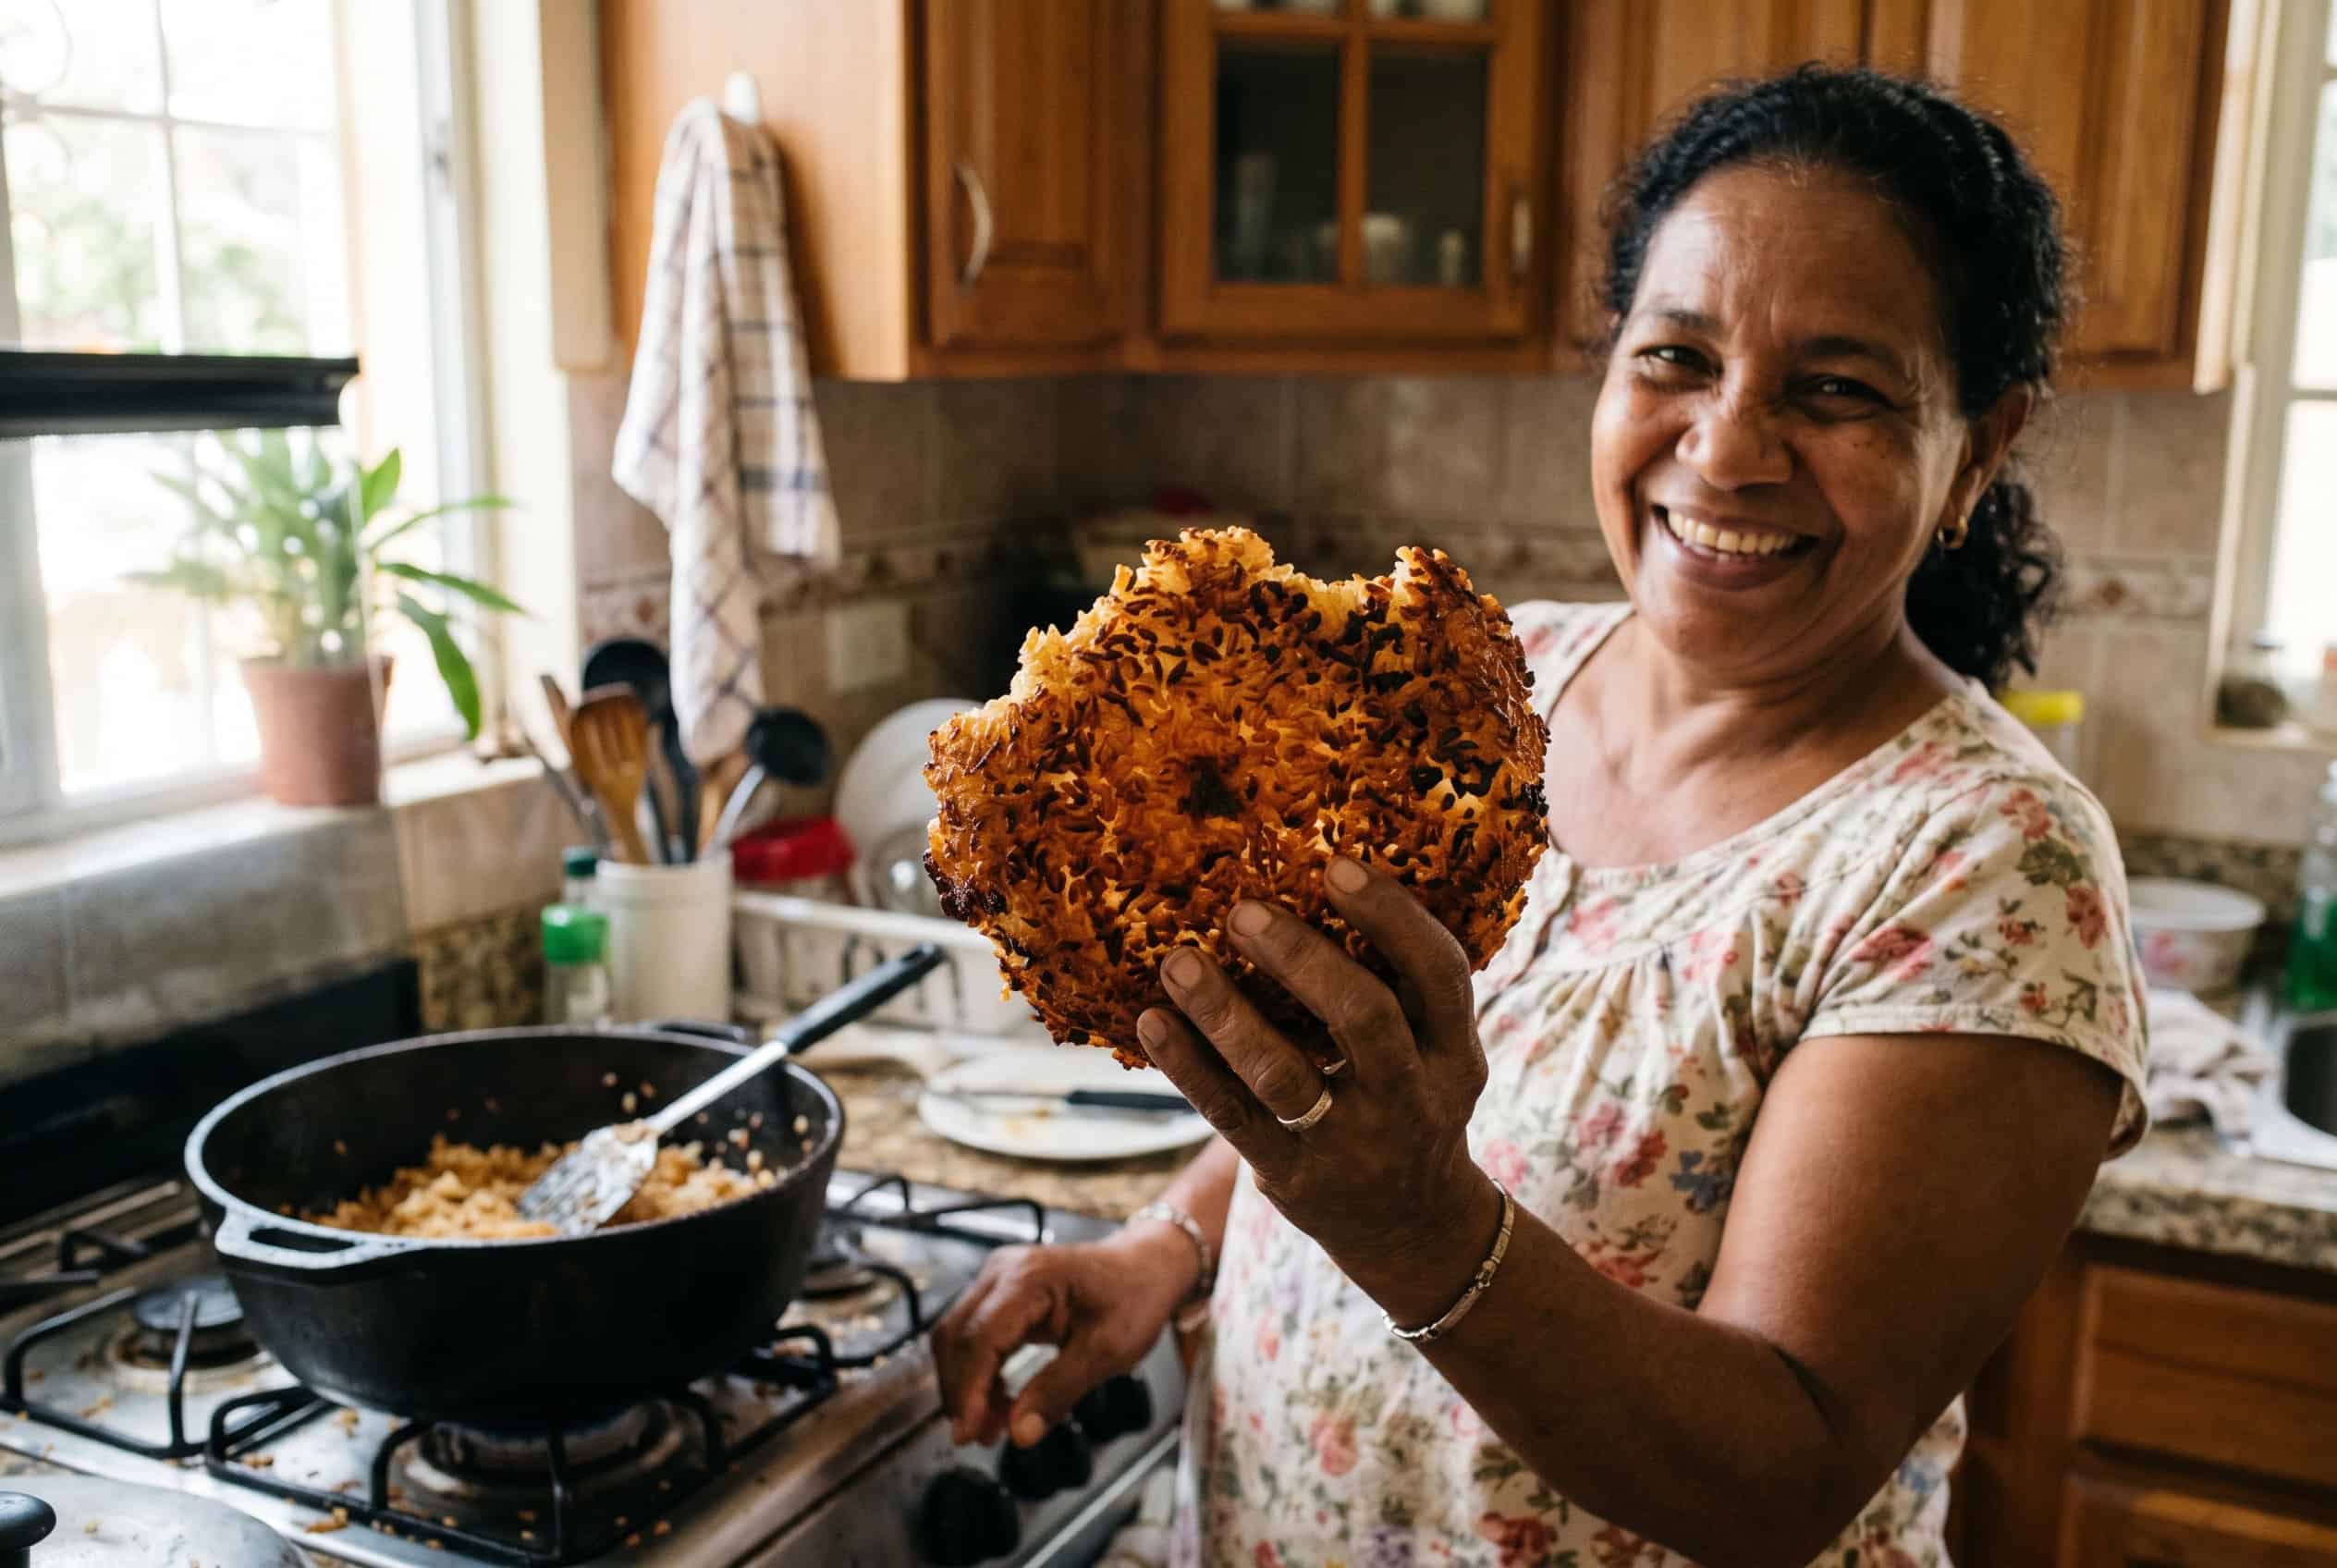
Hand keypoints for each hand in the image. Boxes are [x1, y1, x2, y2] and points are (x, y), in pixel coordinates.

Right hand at [931, 1228, 1193, 1447]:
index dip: (969, 1391)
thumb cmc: (1134, 1298)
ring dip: (967, 1385)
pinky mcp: (1001, 1290)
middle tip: (975, 1438)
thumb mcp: (1106, 1351)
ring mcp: (999, 1277)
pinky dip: (980, 1372)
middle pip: (958, 1337)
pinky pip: (975, 1333)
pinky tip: (997, 1403)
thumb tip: (1019, 1433)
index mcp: (1029, 1278)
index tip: (968, 1434)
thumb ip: (1059, 1391)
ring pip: (959, 1337)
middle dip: (961, 1392)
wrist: (1148, 1266)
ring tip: (989, 1428)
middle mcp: (1004, 1270)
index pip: (980, 1339)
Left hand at [1138, 856, 1501, 1324]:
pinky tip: (1153, 1022)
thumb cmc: (1408, 1101)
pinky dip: (1189, 1066)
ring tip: (1179, 961)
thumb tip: (1310, 878)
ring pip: (1284, 1074)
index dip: (1391, 916)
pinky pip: (1232, 1115)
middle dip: (1301, 959)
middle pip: (1364, 1018)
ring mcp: (1351, 1145)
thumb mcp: (1436, 1054)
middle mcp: (1412, 1099)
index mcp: (1456, 1054)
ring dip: (1225, 1013)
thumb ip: (1399, 990)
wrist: (1413, 1230)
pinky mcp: (1292, 1177)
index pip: (1439, 975)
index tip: (1335, 865)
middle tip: (1242, 911)